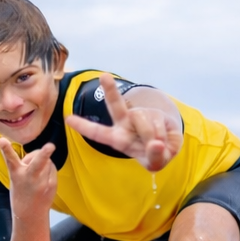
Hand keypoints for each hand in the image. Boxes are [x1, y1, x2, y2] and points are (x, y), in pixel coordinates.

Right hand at [0, 138, 56, 211]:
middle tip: (51, 146)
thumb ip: (23, 165)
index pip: (10, 159)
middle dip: (44, 153)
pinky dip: (49, 169)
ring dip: (44, 161)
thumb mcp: (16, 178)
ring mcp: (42, 182)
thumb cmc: (21, 192)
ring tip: (38, 173)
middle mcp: (29, 177)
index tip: (1, 140)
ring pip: (47, 161)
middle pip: (37, 162)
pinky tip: (44, 179)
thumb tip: (40, 153)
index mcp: (16, 174)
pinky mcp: (52, 185)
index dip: (5, 149)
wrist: (30, 214)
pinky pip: (52, 168)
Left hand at [64, 73, 182, 171]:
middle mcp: (126, 123)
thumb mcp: (153, 164)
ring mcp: (140, 115)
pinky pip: (158, 125)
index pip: (98, 133)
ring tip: (158, 146)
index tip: (69, 119)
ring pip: (144, 126)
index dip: (84, 126)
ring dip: (154, 139)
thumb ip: (153, 158)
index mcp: (118, 138)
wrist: (170, 145)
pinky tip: (163, 138)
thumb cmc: (154, 155)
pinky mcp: (155, 113)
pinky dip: (163, 136)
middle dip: (111, 91)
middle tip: (104, 76)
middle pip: (116, 105)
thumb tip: (156, 144)